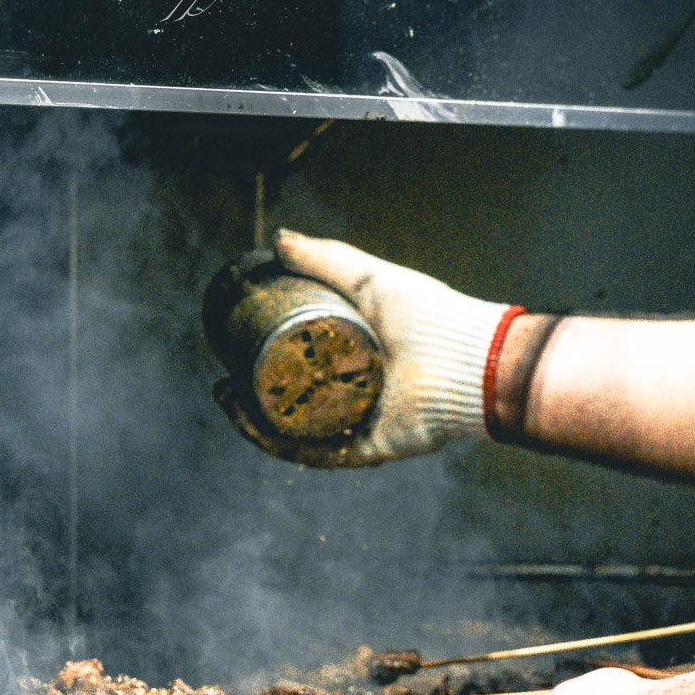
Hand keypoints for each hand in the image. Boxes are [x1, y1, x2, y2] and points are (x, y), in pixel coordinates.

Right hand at [219, 230, 514, 467]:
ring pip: (296, 431)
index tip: (233, 346)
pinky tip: (252, 424)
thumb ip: (327, 258)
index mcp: (357, 358)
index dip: (261, 360)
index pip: (300, 365)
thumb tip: (279, 241)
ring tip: (228, 398)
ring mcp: (361, 422)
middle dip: (250, 397)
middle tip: (223, 380)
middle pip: (291, 402)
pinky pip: (316, 453)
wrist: (471, 359)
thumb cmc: (431, 316)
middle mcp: (357, 394)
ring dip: (255, 422)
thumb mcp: (370, 279)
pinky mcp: (368, 447)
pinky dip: (281, 443)